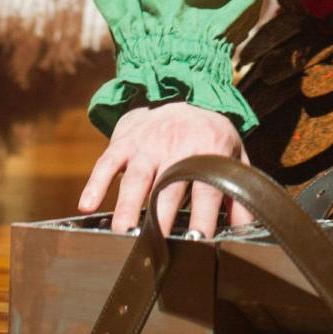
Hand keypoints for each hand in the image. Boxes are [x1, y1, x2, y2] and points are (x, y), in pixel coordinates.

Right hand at [77, 102, 252, 238]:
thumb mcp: (234, 155)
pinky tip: (87, 206)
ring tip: (123, 231)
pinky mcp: (126, 141)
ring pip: (136, 176)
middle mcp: (177, 146)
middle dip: (162, 215)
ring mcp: (148, 143)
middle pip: (168, 185)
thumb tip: (245, 230)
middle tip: (156, 244)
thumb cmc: (211, 134)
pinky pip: (107, 162)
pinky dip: (96, 183)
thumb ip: (239, 192)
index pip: (207, 188)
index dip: (203, 216)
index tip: (199, 242)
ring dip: (128, 205)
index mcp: (208, 150)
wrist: (186, 90)